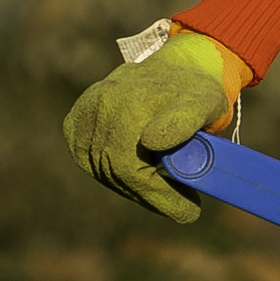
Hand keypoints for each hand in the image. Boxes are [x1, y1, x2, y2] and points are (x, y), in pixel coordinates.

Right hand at [62, 26, 250, 224]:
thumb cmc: (197, 91)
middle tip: (183, 207)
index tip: (189, 213)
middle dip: (151, 196)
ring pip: (100, 170)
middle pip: (115, 172)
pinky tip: (139, 178)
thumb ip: (182, 122)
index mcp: (129, 103)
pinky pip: (87, 159)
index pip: (130, 168)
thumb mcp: (204, 104)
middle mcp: (101, 104)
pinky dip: (113, 174)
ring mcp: (85, 112)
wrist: (180, 67)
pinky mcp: (75, 120)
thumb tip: (151, 142)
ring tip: (165, 193)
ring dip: (133, 187)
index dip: (159, 196)